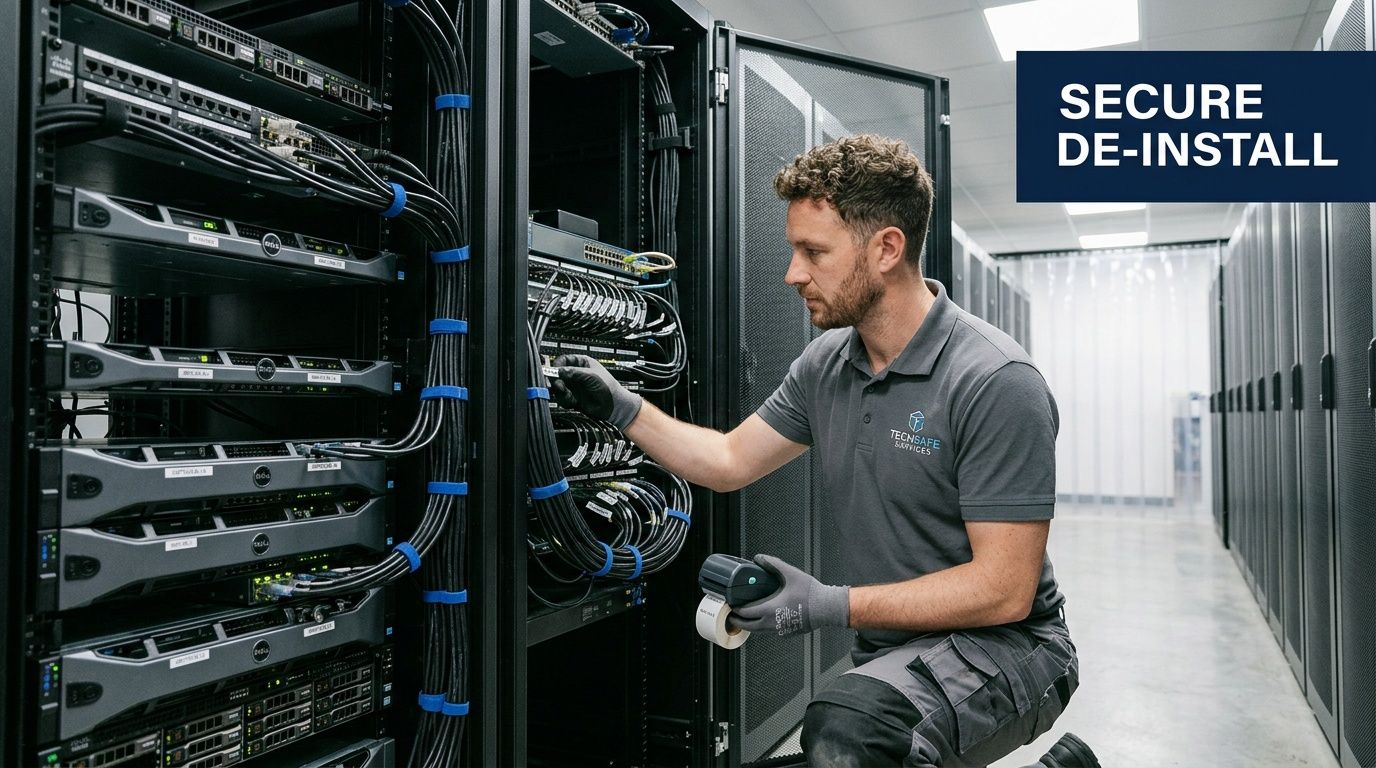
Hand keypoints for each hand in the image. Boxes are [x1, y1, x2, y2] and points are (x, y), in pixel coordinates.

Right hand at [549, 354, 642, 429]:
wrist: (613, 406)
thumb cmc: (608, 388)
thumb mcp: (590, 376)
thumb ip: (573, 372)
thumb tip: (558, 370)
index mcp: (582, 363)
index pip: (563, 360)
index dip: (557, 366)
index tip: (555, 372)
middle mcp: (576, 373)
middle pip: (557, 374)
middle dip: (557, 381)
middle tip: (560, 386)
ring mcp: (573, 386)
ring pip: (557, 387)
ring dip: (561, 392)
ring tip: (569, 395)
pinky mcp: (572, 397)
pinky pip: (562, 397)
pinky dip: (565, 400)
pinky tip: (573, 401)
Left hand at [728, 555, 848, 636]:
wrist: (827, 608)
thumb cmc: (811, 594)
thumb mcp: (790, 574)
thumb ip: (773, 564)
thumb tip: (759, 558)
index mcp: (770, 609)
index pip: (745, 613)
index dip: (735, 609)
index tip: (730, 605)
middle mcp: (772, 623)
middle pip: (748, 626)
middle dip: (738, 620)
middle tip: (732, 615)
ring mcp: (780, 630)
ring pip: (759, 631)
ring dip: (750, 625)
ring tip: (745, 618)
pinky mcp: (787, 633)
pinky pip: (770, 632)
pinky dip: (763, 627)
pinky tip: (765, 619)